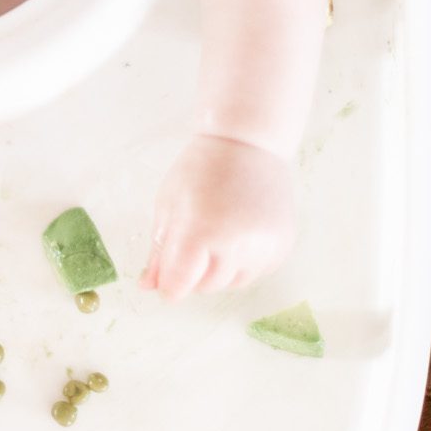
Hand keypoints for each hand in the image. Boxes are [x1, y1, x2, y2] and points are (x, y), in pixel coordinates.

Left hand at [142, 133, 295, 300]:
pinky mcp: (282, 245)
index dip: (169, 287)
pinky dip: (243, 262)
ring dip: (219, 270)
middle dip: (193, 274)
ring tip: (216, 234)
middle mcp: (236, 243)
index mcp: (200, 231)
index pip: (180, 285)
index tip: (166, 283)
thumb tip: (149, 287)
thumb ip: (160, 251)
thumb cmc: (201, 169)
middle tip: (192, 243)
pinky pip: (256, 271)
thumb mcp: (169, 205)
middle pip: (206, 286)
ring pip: (232, 283)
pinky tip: (238, 233)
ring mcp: (264, 246)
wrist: (249, 142)